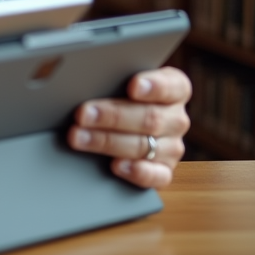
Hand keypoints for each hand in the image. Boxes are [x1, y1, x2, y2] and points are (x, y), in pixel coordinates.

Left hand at [68, 66, 191, 188]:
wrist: (121, 122)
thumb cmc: (118, 94)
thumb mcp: (120, 81)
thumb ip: (113, 79)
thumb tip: (84, 78)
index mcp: (175, 90)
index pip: (172, 86)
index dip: (154, 86)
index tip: (133, 86)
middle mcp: (176, 119)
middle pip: (150, 118)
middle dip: (113, 116)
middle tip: (82, 114)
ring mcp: (172, 147)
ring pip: (144, 146)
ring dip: (107, 141)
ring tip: (78, 137)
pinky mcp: (164, 171)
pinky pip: (156, 176)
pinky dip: (136, 172)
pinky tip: (116, 166)